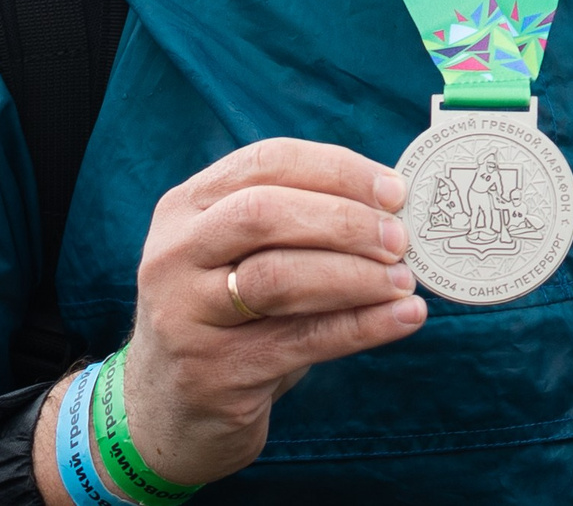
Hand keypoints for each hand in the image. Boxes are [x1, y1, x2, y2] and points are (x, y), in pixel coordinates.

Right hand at [34, 139, 425, 499]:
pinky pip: (300, 340)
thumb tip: (395, 209)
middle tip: (399, 239)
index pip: (267, 162)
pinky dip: (362, 326)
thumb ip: (298, 223)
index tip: (394, 191)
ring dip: (356, 276)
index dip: (338, 171)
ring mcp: (185, 315)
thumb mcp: (242, 255)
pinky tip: (403, 317)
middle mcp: (175, 253)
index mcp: (186, 206)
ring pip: (279, 278)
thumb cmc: (228, 315)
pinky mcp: (211, 372)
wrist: (168, 410)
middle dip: (345, 221)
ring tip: (404, 281)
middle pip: (265, 213)